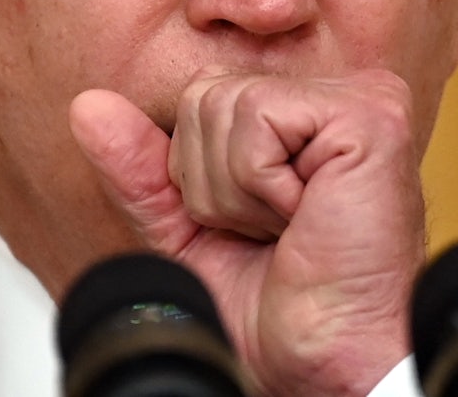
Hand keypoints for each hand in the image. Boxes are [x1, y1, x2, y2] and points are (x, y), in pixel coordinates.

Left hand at [68, 68, 425, 396]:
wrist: (329, 362)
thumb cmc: (281, 308)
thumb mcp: (187, 232)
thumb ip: (141, 168)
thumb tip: (87, 106)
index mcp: (304, 113)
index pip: (198, 98)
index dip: (196, 176)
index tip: (250, 228)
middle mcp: (335, 94)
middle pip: (204, 96)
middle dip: (212, 182)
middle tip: (273, 231)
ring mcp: (359, 97)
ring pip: (224, 106)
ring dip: (237, 192)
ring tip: (291, 226)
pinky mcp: (369, 113)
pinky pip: (257, 119)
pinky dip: (260, 186)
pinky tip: (306, 214)